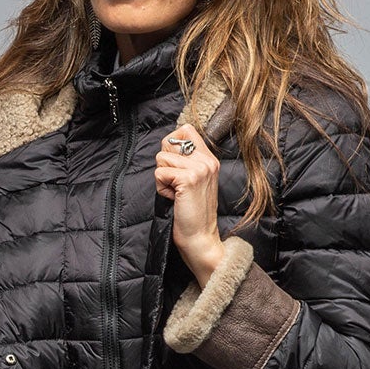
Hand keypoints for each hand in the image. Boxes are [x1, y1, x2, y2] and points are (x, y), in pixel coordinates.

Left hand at [155, 122, 223, 284]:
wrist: (200, 238)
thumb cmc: (193, 213)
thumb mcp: (194, 182)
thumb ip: (186, 162)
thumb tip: (168, 144)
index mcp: (210, 159)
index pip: (185, 130)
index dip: (172, 146)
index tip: (176, 169)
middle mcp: (207, 161)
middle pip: (170, 142)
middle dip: (165, 164)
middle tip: (176, 185)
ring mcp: (199, 169)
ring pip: (162, 158)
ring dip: (163, 179)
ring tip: (176, 194)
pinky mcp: (188, 179)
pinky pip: (160, 173)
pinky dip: (161, 189)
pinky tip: (174, 199)